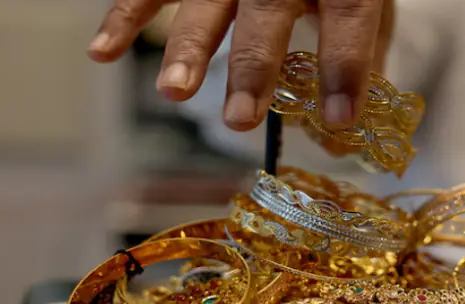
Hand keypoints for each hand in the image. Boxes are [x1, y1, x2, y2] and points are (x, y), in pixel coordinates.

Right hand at [88, 0, 393, 131]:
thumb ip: (362, 51)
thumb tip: (344, 130)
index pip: (348, 16)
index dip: (345, 66)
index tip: (338, 118)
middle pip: (267, 11)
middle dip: (253, 67)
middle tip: (240, 120)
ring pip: (205, 1)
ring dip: (188, 48)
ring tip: (175, 93)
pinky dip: (125, 16)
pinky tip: (102, 53)